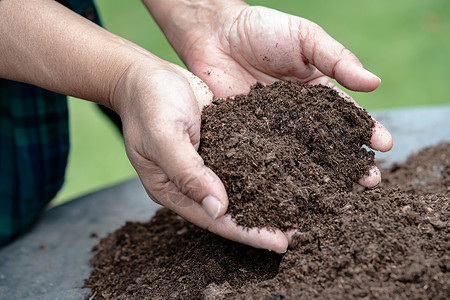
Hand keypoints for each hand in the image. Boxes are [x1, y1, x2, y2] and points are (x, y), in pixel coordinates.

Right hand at [112, 60, 290, 251]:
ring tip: (296, 211)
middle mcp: (190, 182)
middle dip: (262, 224)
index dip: (246, 233)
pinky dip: (261, 174)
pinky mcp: (217, 145)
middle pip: (229, 211)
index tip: (278, 244)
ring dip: (265, 201)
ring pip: (238, 190)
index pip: (213, 219)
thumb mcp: (164, 136)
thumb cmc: (148, 102)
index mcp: (172, 188)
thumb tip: (218, 209)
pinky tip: (283, 176)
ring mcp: (205, 164)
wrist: (146, 73)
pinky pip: (241, 165)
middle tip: (297, 234)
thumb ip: (188, 173)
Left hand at [176, 4, 392, 187]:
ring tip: (338, 195)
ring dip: (319, 177)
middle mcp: (298, 116)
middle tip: (369, 182)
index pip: (346, 115)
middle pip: (328, 143)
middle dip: (350, 162)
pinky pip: (265, 158)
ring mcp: (273, 129)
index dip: (367, 130)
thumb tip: (375, 82)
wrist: (215, 33)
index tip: (385, 146)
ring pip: (300, 157)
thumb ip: (336, 59)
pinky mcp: (248, 137)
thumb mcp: (305, 38)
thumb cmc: (262, 29)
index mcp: (316, 92)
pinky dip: (279, 175)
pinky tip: (291, 191)